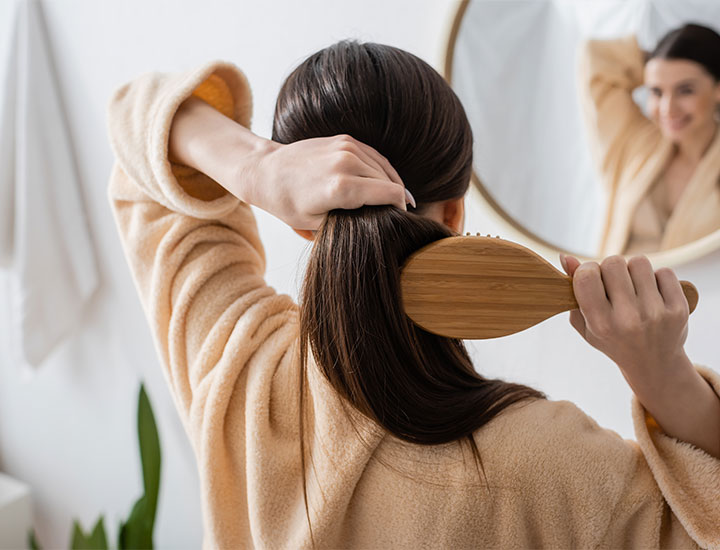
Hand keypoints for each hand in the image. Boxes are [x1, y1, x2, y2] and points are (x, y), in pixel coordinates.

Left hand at [170, 98, 411, 229]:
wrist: (266, 171)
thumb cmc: (287, 203)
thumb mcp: (317, 223)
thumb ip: (351, 221)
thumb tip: (378, 223)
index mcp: (341, 187)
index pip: (391, 195)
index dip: (400, 209)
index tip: (401, 221)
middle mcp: (347, 163)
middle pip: (390, 182)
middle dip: (396, 199)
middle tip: (398, 215)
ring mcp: (347, 147)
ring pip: (385, 168)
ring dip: (391, 184)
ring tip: (395, 201)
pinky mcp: (345, 139)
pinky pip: (374, 156)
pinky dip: (382, 170)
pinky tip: (384, 183)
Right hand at [559, 254, 689, 375]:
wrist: (653, 365)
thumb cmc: (612, 340)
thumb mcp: (585, 324)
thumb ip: (572, 292)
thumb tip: (567, 257)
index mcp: (601, 324)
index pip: (587, 276)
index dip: (587, 270)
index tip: (591, 278)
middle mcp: (628, 319)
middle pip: (613, 263)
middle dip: (610, 268)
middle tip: (613, 284)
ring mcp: (656, 314)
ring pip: (639, 262)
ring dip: (633, 270)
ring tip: (633, 288)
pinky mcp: (679, 309)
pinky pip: (664, 272)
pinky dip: (657, 278)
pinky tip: (652, 294)